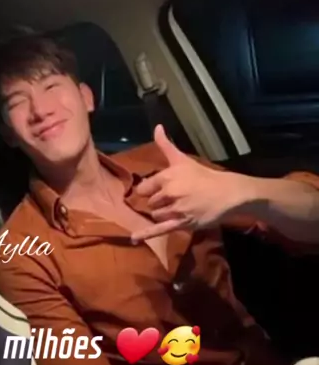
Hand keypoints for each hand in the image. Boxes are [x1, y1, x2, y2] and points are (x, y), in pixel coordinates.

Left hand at [131, 125, 252, 241]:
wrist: (229, 194)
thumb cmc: (204, 176)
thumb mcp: (182, 159)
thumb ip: (165, 144)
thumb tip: (157, 127)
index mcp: (166, 177)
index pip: (144, 188)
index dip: (150, 190)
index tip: (157, 190)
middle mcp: (169, 193)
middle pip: (151, 203)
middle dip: (159, 202)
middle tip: (175, 199)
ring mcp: (175, 210)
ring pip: (156, 215)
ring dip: (162, 214)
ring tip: (178, 209)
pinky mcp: (182, 223)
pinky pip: (160, 230)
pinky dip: (146, 234)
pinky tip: (134, 238)